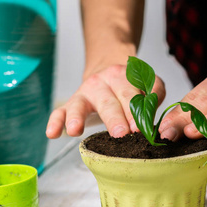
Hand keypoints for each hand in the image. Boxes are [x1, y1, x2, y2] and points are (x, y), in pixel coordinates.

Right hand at [46, 64, 165, 137]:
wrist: (108, 72)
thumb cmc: (130, 86)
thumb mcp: (147, 84)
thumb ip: (155, 93)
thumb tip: (155, 112)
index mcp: (122, 77)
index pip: (130, 96)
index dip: (135, 112)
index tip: (139, 129)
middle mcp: (101, 82)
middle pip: (108, 102)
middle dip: (114, 119)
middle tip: (120, 134)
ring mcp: (84, 93)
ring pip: (79, 105)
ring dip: (77, 117)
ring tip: (74, 130)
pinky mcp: (71, 103)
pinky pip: (59, 112)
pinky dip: (55, 122)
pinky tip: (52, 133)